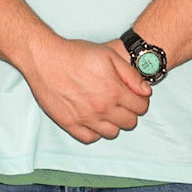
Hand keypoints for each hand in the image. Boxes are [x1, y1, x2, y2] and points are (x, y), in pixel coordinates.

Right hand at [18, 36, 150, 143]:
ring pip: (112, 133)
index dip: (141, 101)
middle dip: (129, 112)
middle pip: (129, 123)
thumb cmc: (76, 53)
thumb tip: (146, 91)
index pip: (141, 108)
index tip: (134, 96)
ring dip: (113, 123)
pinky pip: (90, 138)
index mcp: (114, 91)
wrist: (45, 59)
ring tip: (106, 110)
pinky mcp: (69, 124)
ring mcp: (85, 119)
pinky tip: (92, 119)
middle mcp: (102, 108)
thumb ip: (131, 74)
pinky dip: (95, 132)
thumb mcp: (109, 55)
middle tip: (121, 102)